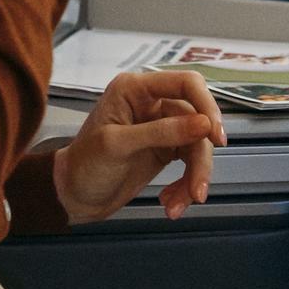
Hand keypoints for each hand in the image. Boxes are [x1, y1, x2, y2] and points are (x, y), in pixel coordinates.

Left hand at [52, 69, 227, 223]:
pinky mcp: (166, 149)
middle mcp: (152, 103)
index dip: (207, 106)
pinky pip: (191, 163)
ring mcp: (161, 127)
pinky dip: (187, 185)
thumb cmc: (85, 165)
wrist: (74, 196)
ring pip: (197, 145)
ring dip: (194, 177)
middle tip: (198, 189)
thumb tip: (203, 125)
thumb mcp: (118, 146)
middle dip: (200, 157)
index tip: (215, 136)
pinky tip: (172, 204)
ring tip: (178, 204)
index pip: (186, 83)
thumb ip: (161, 133)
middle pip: (198, 120)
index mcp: (135, 89)